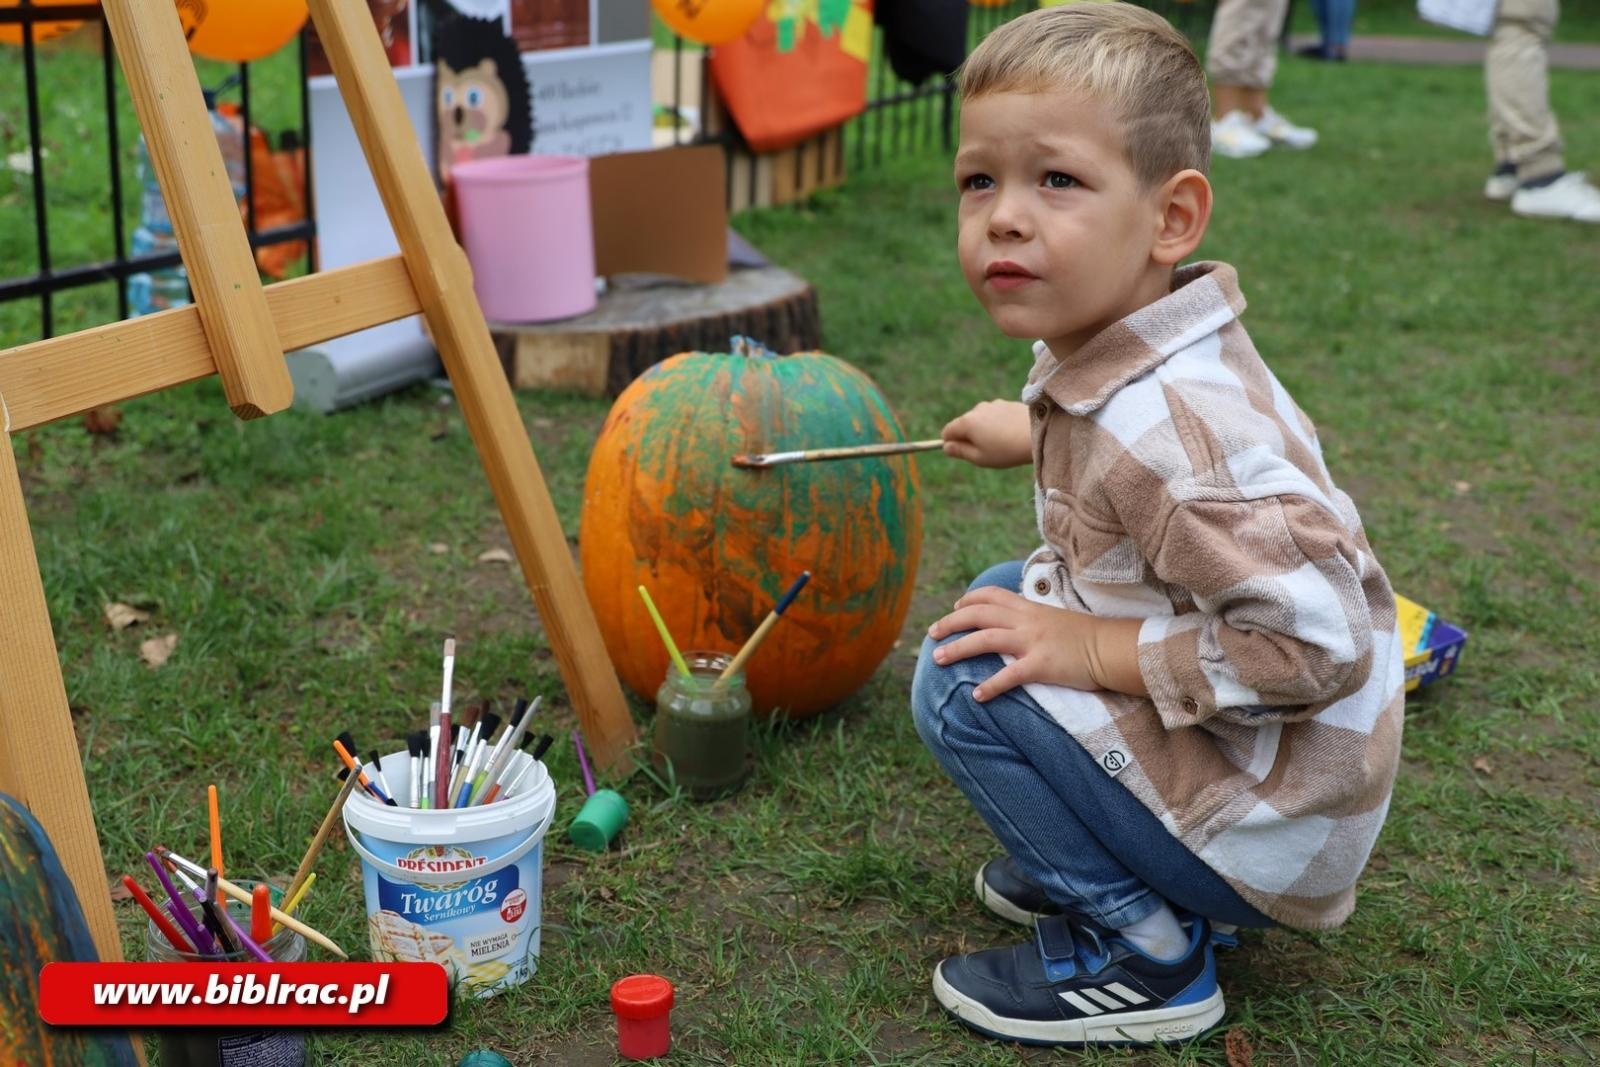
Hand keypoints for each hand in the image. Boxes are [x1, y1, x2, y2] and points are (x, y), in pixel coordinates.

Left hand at [927, 587, 1145, 701]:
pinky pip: (1009, 675)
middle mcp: (1027, 621)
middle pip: (978, 614)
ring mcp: (1033, 642)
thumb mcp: (1056, 619)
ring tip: (938, 660)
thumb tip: (1016, 626)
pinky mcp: (1042, 665)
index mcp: (1030, 608)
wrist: (1112, 648)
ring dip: (958, 648)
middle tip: (932, 634)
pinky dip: (991, 685)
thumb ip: (1033, 620)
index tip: (955, 606)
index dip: (969, 599)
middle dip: (951, 622)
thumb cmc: (1087, 637)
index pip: (991, 595)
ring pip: (985, 639)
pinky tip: (977, 695)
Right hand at [941, 400, 1031, 468]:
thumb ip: (960, 451)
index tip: (966, 453)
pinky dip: (997, 424)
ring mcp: (992, 404)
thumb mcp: (980, 458)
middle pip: (963, 424)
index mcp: (967, 422)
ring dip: (984, 430)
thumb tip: (946, 446)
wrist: (1039, 433)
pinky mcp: (1006, 404)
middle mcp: (977, 409)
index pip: (947, 431)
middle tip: (987, 451)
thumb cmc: (1007, 450)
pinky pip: (994, 416)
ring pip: (980, 420)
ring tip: (1002, 443)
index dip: (952, 444)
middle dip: (970, 437)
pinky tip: (1011, 434)